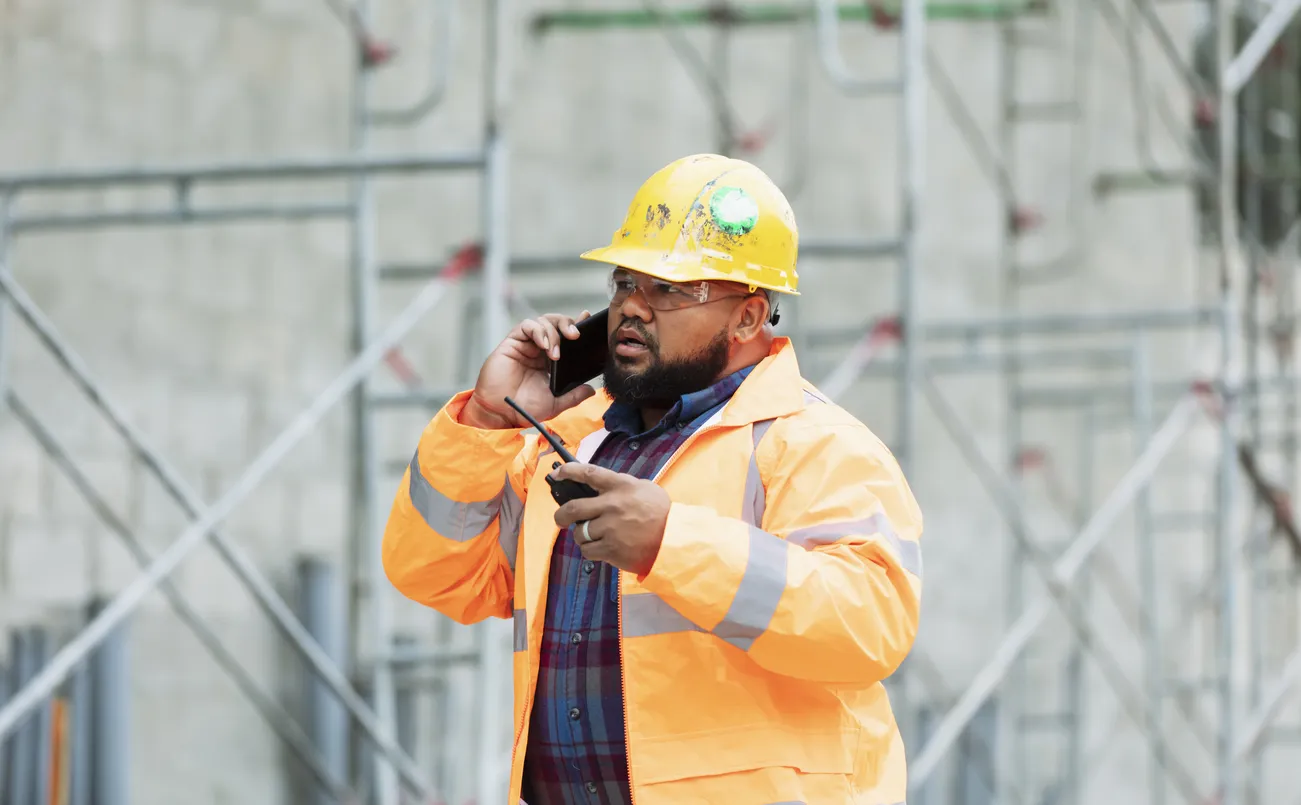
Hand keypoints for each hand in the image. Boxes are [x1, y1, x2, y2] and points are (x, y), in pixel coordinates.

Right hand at [462, 310, 598, 428]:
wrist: (501, 413)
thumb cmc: (524, 408)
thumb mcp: (556, 404)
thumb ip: (574, 396)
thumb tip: (592, 390)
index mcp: (551, 360)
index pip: (566, 337)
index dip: (576, 324)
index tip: (588, 318)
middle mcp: (540, 349)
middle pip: (556, 323)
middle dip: (567, 324)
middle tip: (575, 335)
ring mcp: (526, 344)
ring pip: (543, 321)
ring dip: (553, 332)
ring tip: (555, 353)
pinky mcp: (513, 342)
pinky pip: (527, 325)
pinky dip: (538, 331)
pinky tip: (544, 345)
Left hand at [551, 463, 670, 576]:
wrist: (674, 539)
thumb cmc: (661, 513)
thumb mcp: (644, 488)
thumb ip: (621, 486)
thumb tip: (601, 488)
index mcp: (620, 486)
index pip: (588, 473)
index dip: (568, 472)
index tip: (557, 474)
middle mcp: (612, 505)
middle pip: (573, 508)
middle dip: (561, 515)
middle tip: (561, 519)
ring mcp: (610, 528)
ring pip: (580, 533)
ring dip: (582, 535)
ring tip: (592, 537)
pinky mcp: (611, 549)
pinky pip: (588, 551)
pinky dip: (590, 550)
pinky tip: (600, 548)